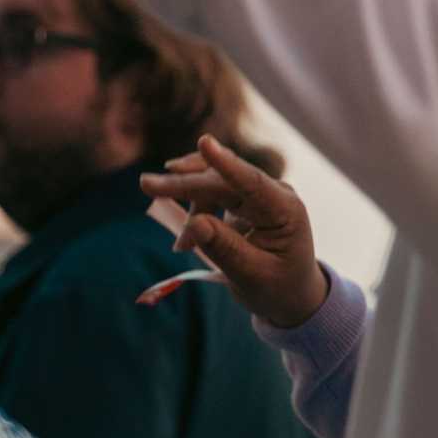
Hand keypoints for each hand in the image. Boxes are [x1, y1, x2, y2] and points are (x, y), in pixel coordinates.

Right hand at [141, 135, 328, 328]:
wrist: (291, 295)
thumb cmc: (278, 288)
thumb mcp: (252, 277)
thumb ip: (225, 249)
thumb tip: (195, 223)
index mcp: (285, 210)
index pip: (252, 181)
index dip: (225, 163)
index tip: (205, 142)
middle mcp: (273, 193)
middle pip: (222, 179)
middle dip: (184, 183)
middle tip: (146, 185)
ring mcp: (257, 193)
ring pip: (212, 182)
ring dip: (188, 205)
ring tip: (180, 246)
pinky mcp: (243, 198)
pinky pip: (211, 192)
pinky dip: (194, 210)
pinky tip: (185, 241)